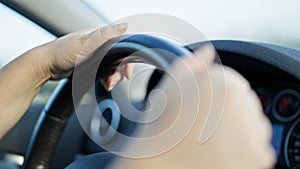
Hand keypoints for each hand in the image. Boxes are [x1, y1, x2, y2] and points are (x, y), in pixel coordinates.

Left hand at [0, 23, 127, 138]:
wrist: (45, 66)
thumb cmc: (61, 53)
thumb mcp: (84, 43)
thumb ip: (104, 35)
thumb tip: (123, 26)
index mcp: (100, 35)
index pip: (123, 45)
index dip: (127, 60)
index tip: (126, 73)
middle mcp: (100, 43)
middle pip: (120, 59)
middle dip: (118, 72)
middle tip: (112, 82)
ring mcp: (96, 54)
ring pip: (113, 66)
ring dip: (113, 77)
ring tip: (107, 85)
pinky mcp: (92, 63)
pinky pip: (106, 71)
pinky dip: (107, 78)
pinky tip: (104, 83)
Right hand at [110, 45, 274, 168]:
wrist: (161, 166)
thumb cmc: (162, 127)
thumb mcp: (171, 85)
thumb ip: (192, 63)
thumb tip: (207, 51)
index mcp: (227, 88)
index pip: (231, 80)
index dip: (213, 91)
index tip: (200, 104)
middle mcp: (247, 112)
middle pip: (244, 101)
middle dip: (227, 107)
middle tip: (202, 121)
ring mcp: (254, 139)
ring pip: (251, 123)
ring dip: (237, 126)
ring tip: (209, 136)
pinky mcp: (257, 160)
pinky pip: (256, 145)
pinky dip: (241, 147)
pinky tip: (218, 150)